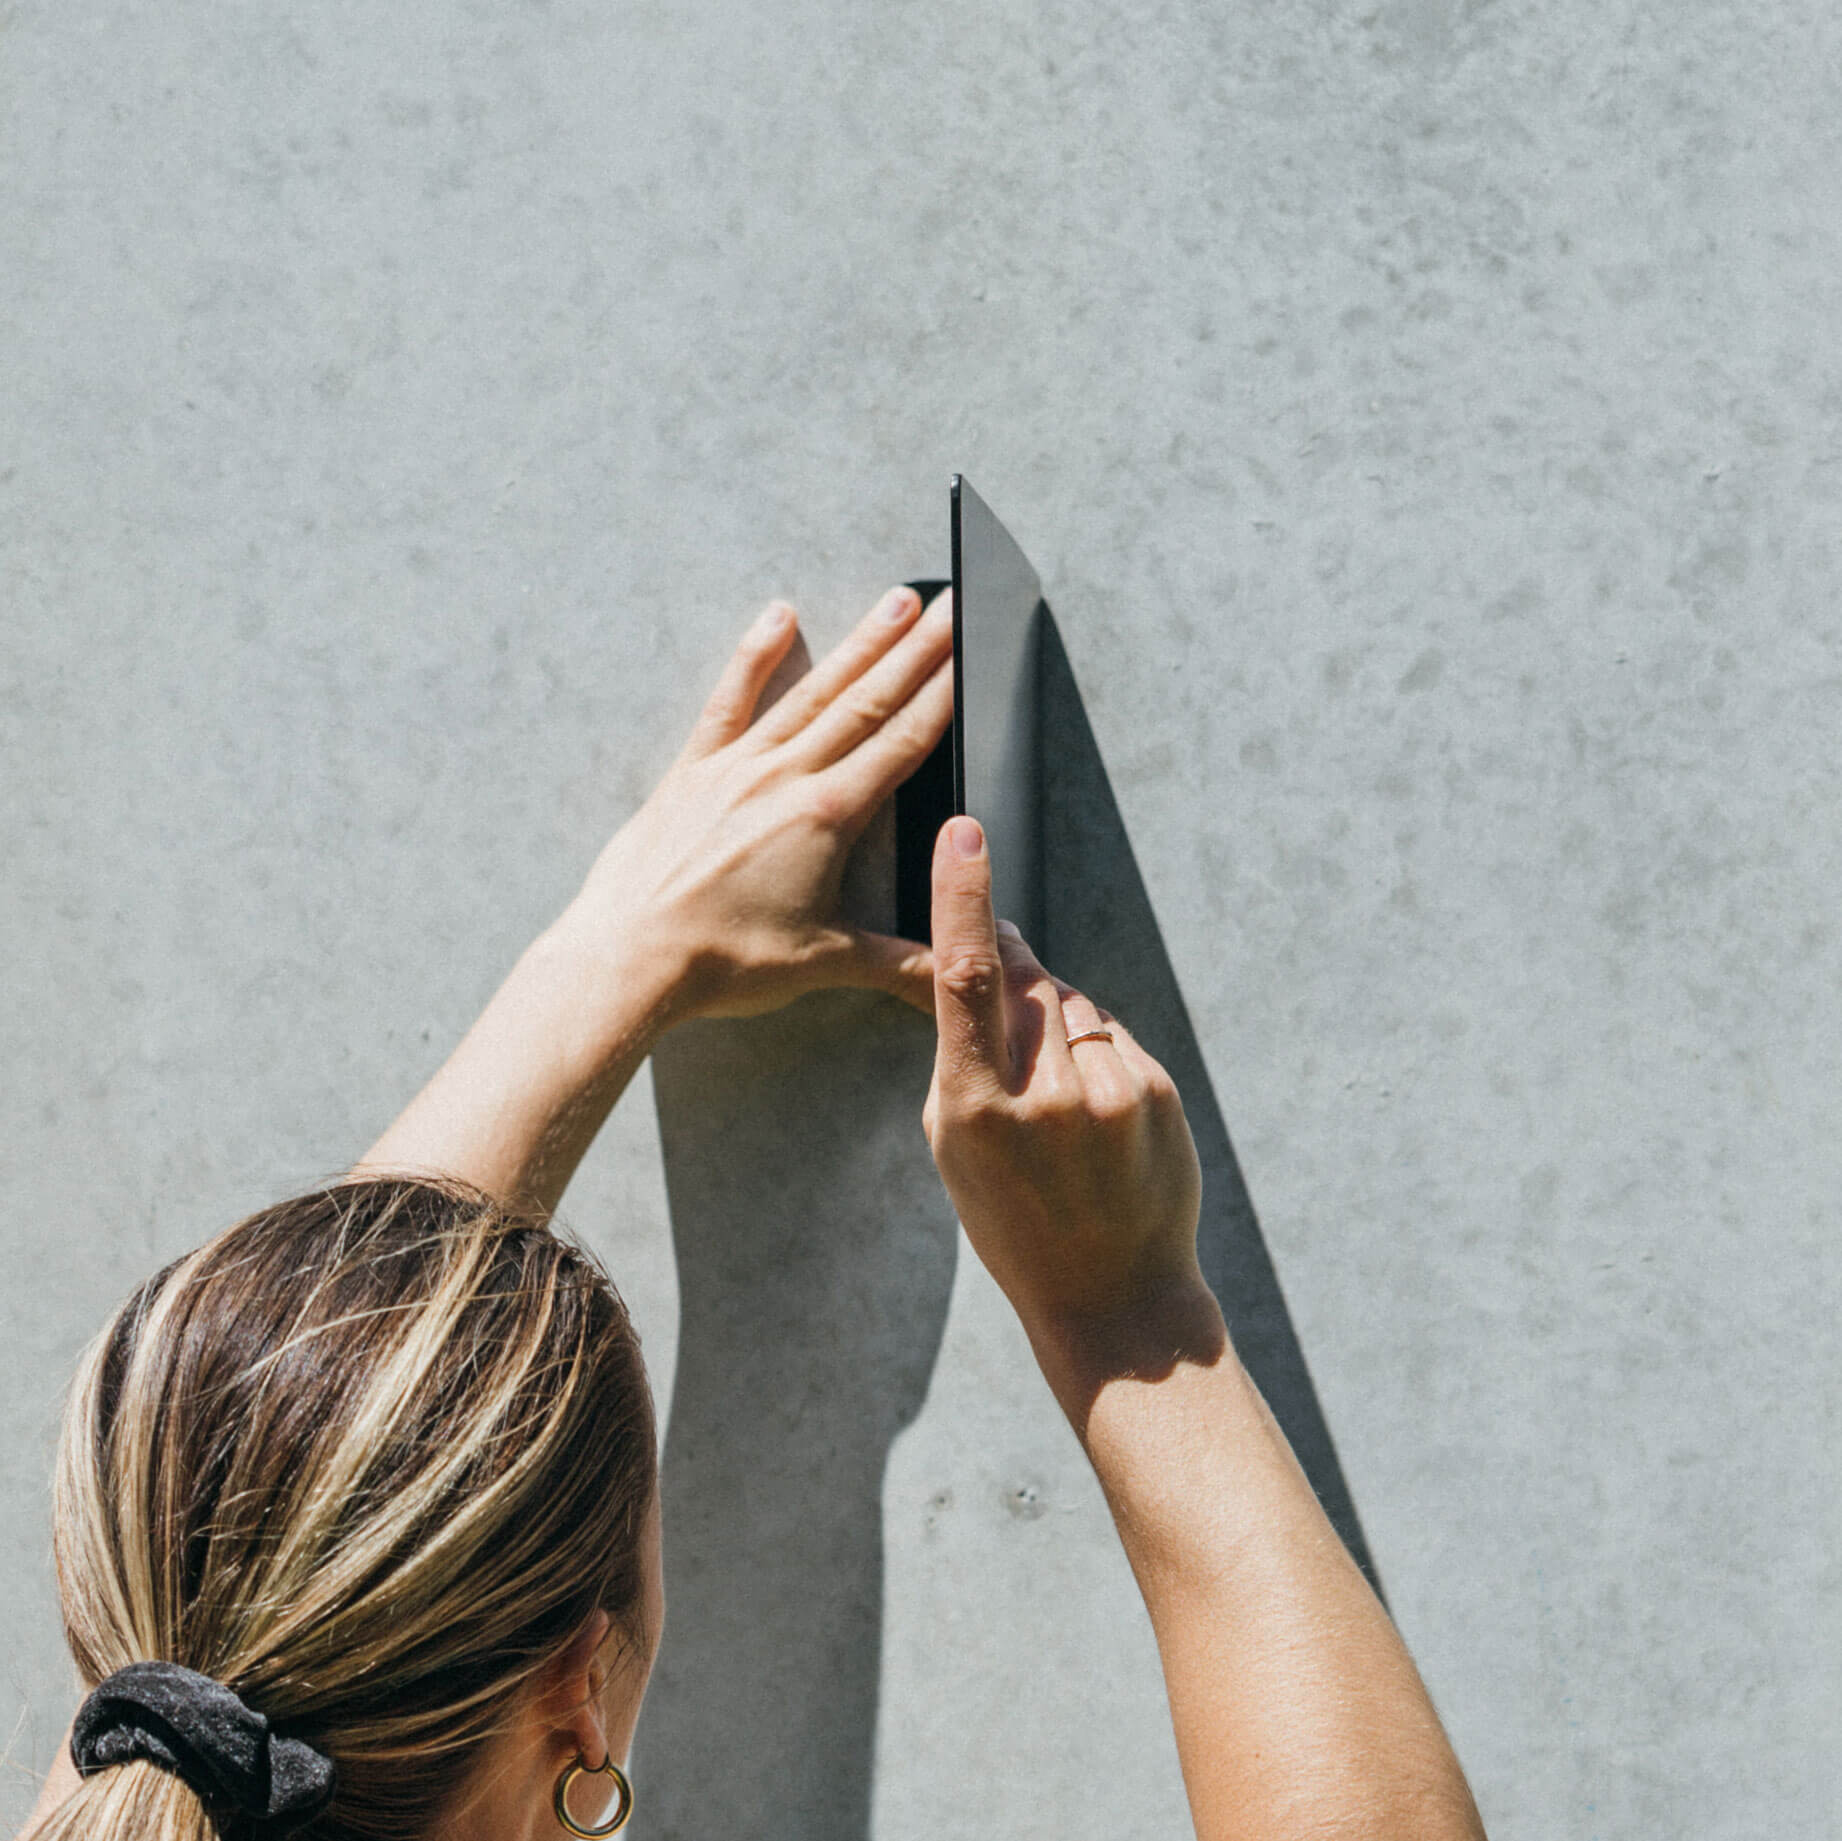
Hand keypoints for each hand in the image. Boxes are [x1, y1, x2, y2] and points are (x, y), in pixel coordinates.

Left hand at [557, 584, 952, 1023]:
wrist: (628, 958)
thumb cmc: (719, 960)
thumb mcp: (824, 963)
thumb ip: (900, 966)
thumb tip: (953, 976)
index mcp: (826, 817)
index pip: (902, 742)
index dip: (943, 694)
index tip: (970, 651)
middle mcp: (785, 777)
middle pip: (867, 701)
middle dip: (917, 650)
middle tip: (953, 607)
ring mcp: (736, 767)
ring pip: (811, 691)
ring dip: (858, 644)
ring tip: (896, 601)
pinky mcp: (692, 772)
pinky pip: (730, 701)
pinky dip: (756, 656)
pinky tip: (778, 617)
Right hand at [921, 815, 1204, 1336]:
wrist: (1111, 1294)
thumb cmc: (1012, 1219)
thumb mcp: (955, 1147)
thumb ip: (961, 1056)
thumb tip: (985, 964)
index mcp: (977, 1110)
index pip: (967, 979)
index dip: (964, 899)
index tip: (965, 834)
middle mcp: (1047, 1094)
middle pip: (1026, 979)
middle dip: (1012, 964)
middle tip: (1004, 982)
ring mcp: (1110, 1092)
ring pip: (1070, 1003)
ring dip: (1055, 1021)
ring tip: (1057, 1100)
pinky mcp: (1156, 1090)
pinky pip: (1111, 1033)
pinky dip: (1095, 1051)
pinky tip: (1094, 1112)